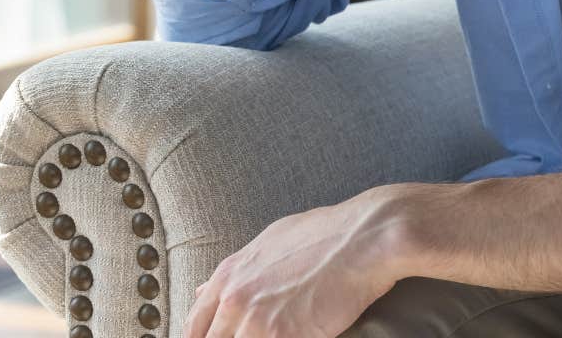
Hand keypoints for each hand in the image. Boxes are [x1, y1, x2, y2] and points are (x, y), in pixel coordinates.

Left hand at [185, 186, 410, 337]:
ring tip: (285, 332)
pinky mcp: (284, 336)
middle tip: (264, 334)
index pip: (195, 326)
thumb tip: (202, 289)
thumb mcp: (270, 242)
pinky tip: (304, 334)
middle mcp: (235, 299)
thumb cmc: (326, 234)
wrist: (366, 238)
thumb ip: (235, 271)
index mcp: (227, 276)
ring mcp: (257, 321)